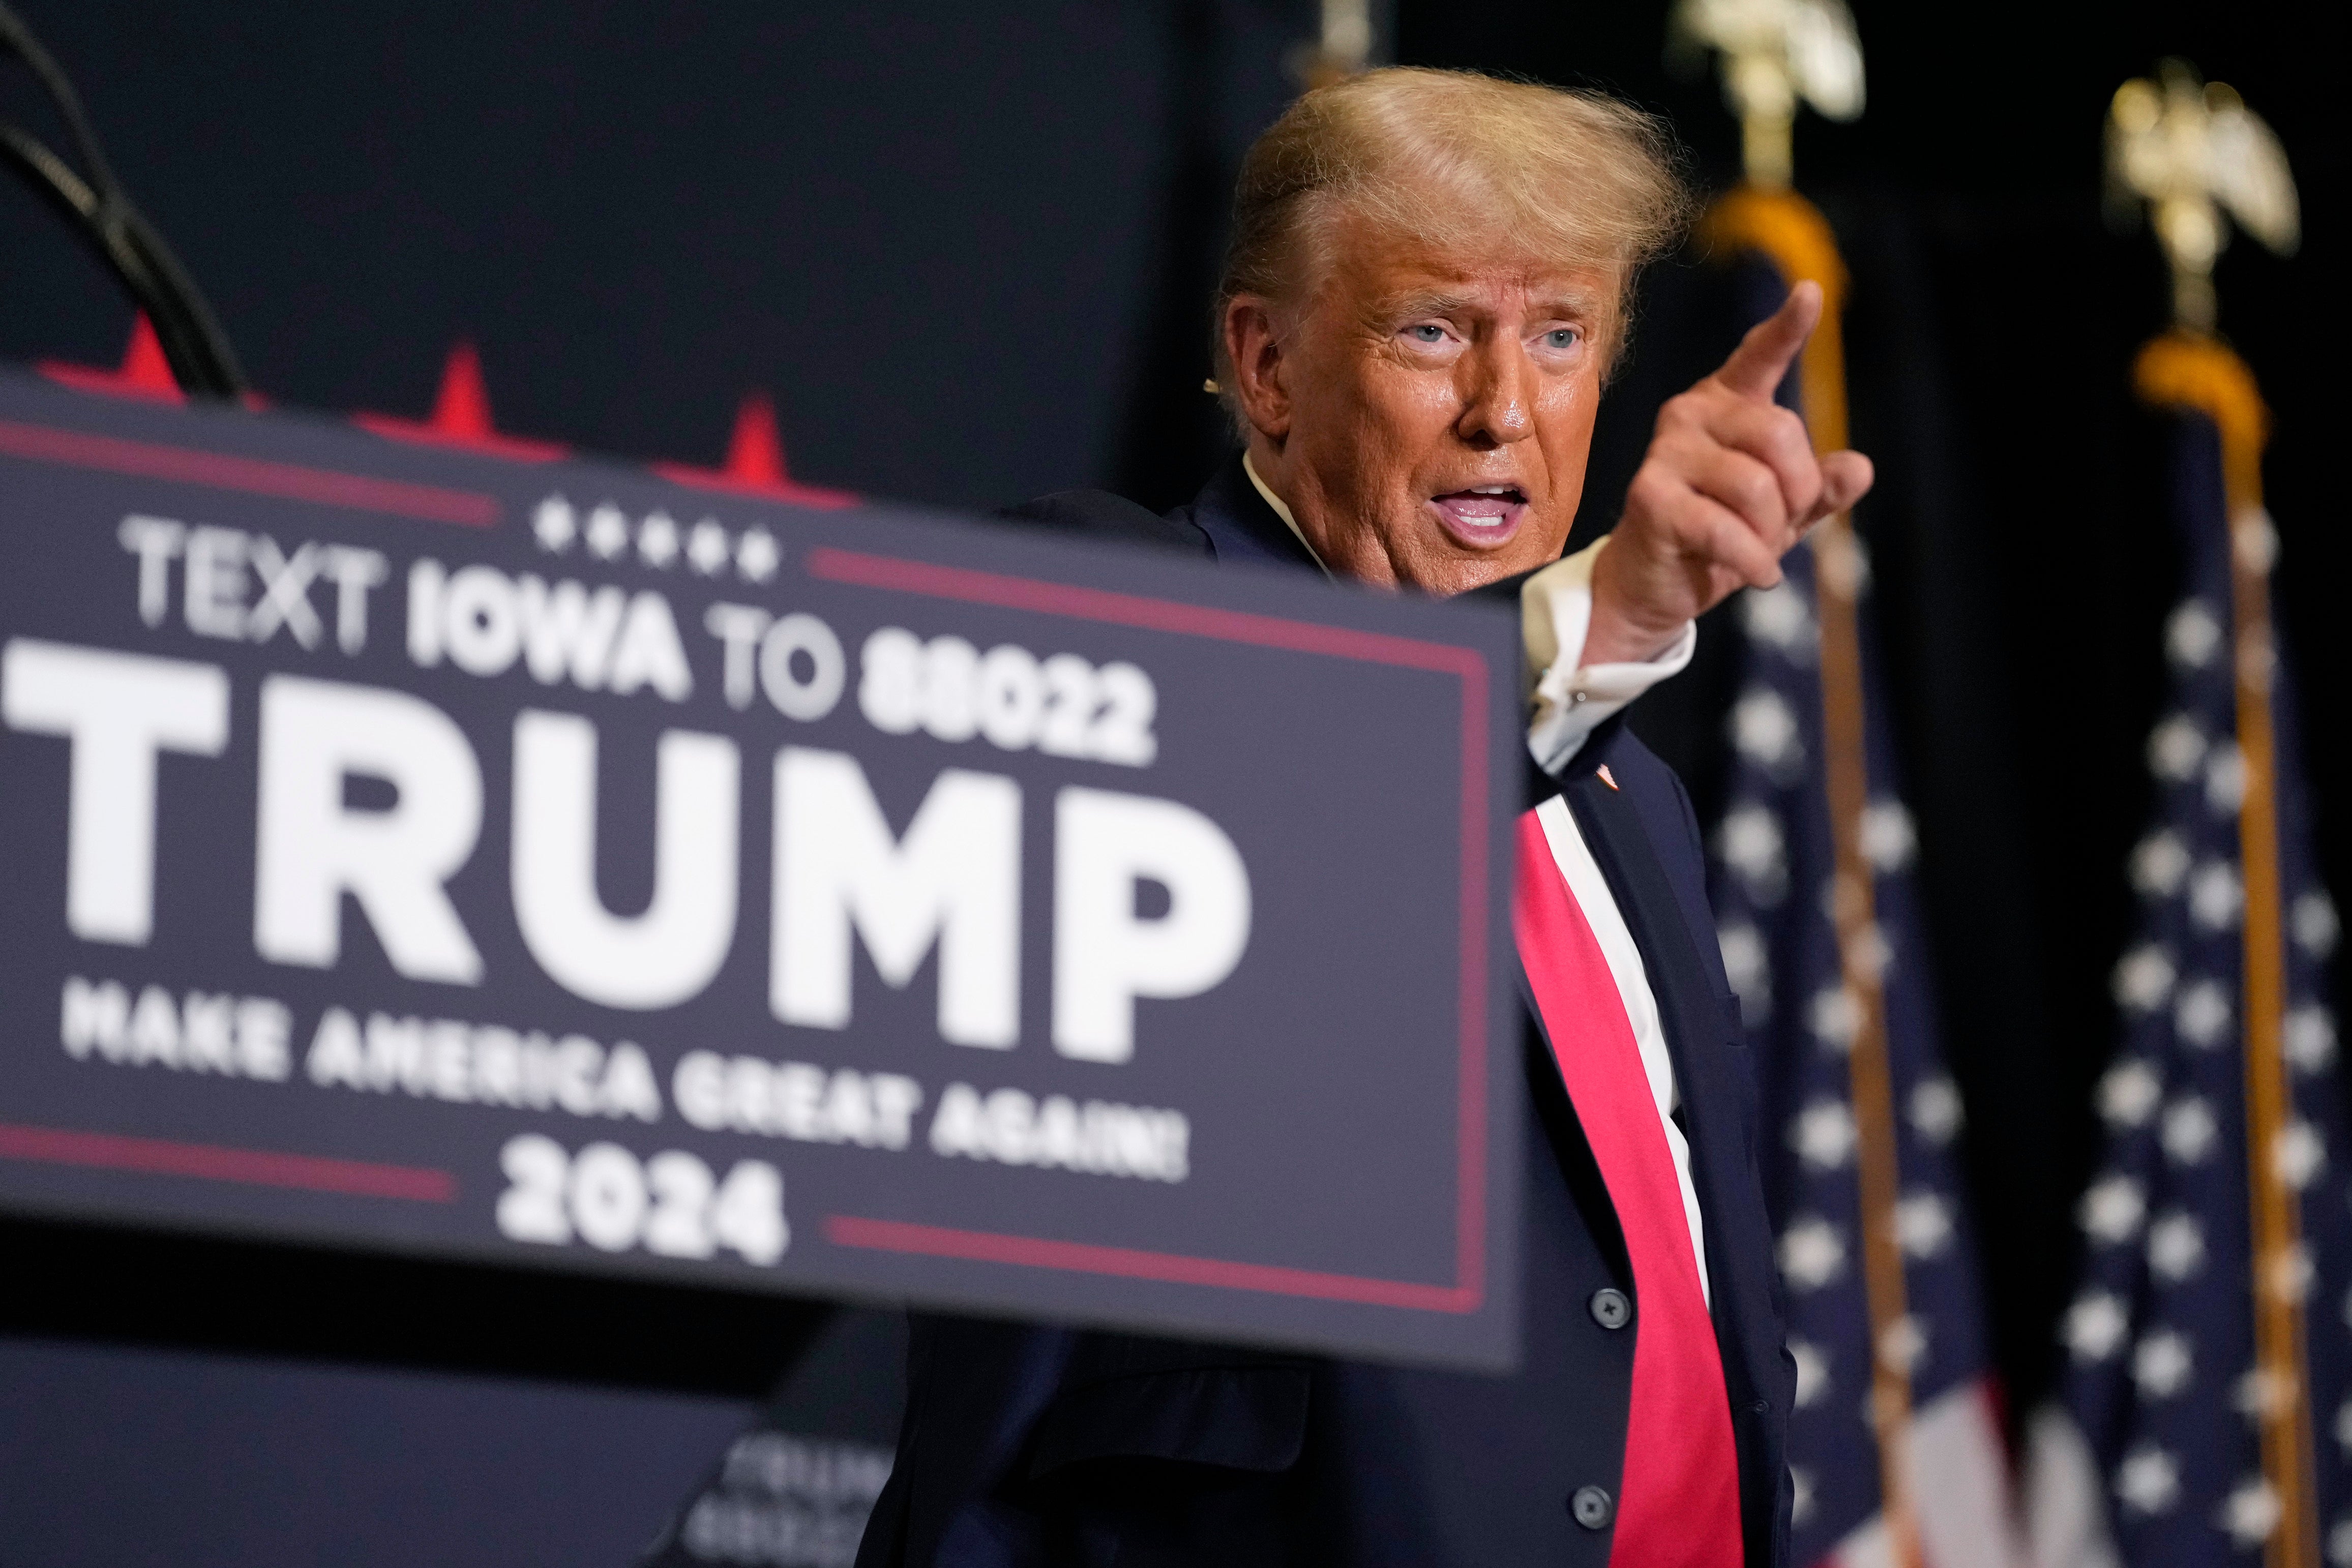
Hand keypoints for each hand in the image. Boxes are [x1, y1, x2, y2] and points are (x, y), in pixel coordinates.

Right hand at [1582, 281, 1874, 665]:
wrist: (1654, 587)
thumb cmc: (1718, 540)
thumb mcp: (1783, 514)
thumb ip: (1820, 489)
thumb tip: (1858, 469)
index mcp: (1726, 404)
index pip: (1759, 357)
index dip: (1787, 327)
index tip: (1810, 294)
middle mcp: (1691, 414)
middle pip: (1780, 432)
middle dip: (1798, 491)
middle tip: (1784, 527)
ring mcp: (1665, 452)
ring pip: (1756, 486)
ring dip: (1772, 535)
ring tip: (1760, 553)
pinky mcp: (1649, 496)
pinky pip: (1725, 529)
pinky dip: (1753, 561)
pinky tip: (1757, 576)